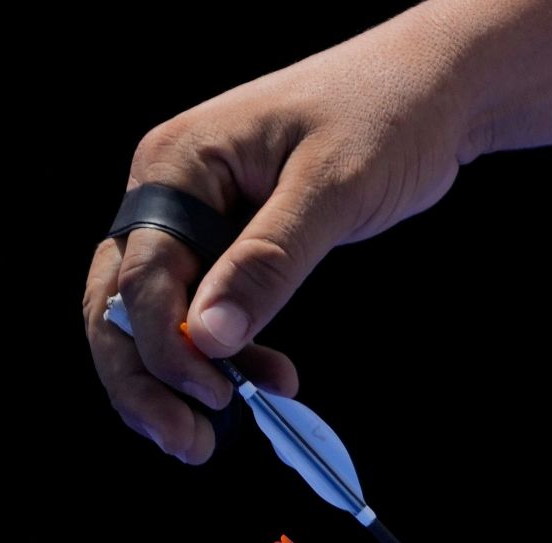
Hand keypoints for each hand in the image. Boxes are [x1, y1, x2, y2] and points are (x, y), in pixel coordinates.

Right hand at [84, 12, 474, 462]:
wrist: (432, 90)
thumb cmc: (384, 113)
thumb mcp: (333, 188)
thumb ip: (269, 261)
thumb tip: (208, 336)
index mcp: (177, 162)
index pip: (141, 275)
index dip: (165, 347)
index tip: (213, 395)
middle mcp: (169, 189)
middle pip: (119, 303)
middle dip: (145, 380)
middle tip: (188, 443)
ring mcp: (193, 216)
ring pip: (148, 316)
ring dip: (172, 381)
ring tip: (206, 438)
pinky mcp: (225, 240)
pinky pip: (198, 310)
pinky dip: (219, 355)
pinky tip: (265, 381)